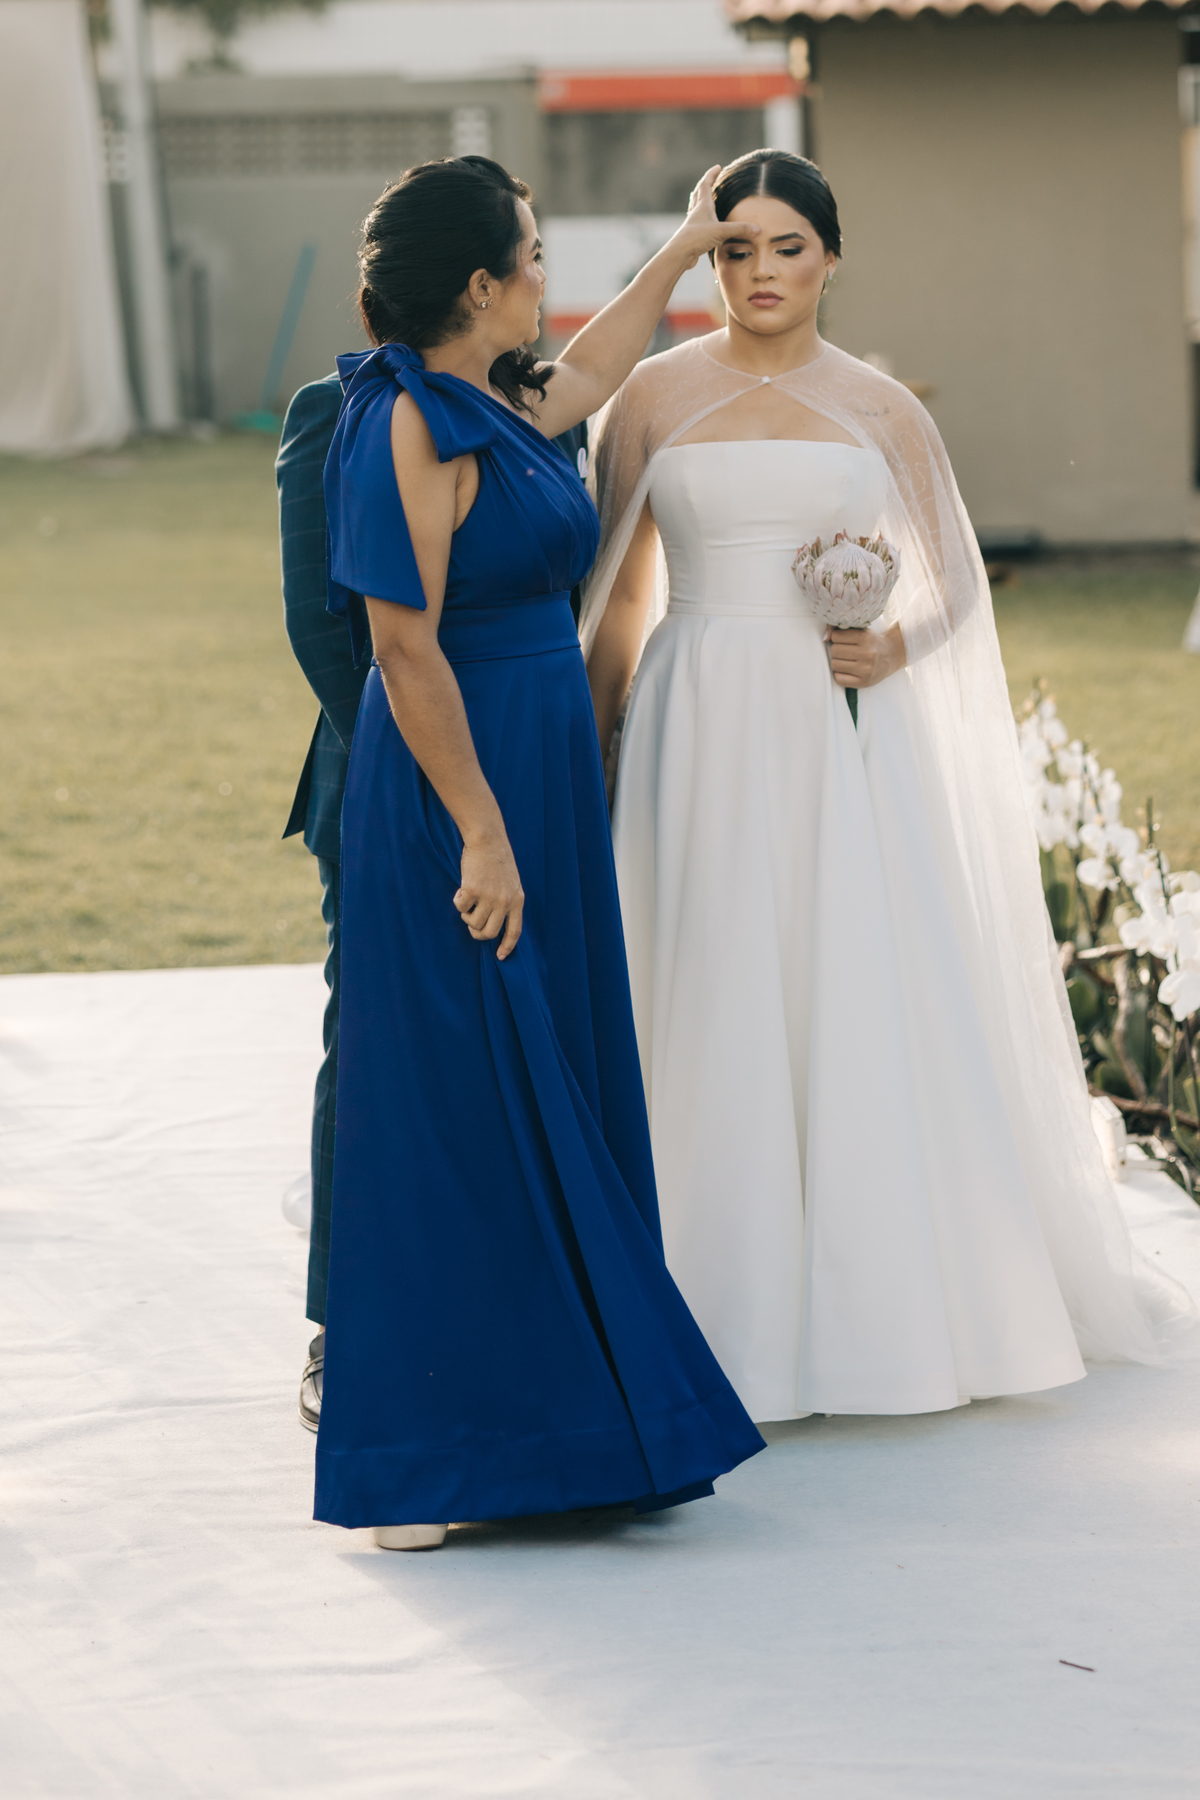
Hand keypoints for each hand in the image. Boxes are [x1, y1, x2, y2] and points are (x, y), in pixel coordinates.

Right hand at [454, 831, 523, 958]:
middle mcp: (504, 902)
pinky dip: (458, 901)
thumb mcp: (511, 883)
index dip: (507, 946)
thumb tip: (495, 923)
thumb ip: (506, 902)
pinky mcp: (473, 891)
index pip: (515, 931)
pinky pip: (460, 907)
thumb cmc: (497, 860)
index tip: (501, 956)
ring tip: (468, 899)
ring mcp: (489, 897)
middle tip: (472, 926)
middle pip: (490, 933)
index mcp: (517, 900)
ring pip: (473, 922)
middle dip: (478, 934)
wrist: (487, 840)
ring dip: (466, 915)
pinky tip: (462, 889)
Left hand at [668, 166, 759, 269]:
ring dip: (699, 198)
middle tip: (710, 178)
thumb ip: (740, 229)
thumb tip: (758, 229)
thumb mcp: (722, 232)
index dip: (711, 174)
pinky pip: (696, 221)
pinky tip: (702, 221)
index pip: (706, 184)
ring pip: (695, 206)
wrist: (680, 254)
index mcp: (703, 206)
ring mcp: (693, 223)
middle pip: (698, 193)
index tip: (718, 167)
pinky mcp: (692, 234)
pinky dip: (700, 216)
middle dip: (705, 184)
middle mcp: (696, 212)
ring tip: (702, 196)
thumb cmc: (698, 238)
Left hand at [826, 622, 906, 689]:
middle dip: (837, 650)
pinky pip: (839, 679)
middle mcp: (867, 654)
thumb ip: (841, 629)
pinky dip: (840, 674)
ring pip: (835, 665)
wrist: (891, 655)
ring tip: (847, 660)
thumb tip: (824, 638)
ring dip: (838, 662)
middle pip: (834, 651)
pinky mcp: (863, 682)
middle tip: (846, 651)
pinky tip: (847, 670)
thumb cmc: (871, 642)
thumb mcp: (861, 630)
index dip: (837, 638)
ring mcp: (865, 670)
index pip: (836, 636)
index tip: (844, 640)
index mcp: (865, 638)